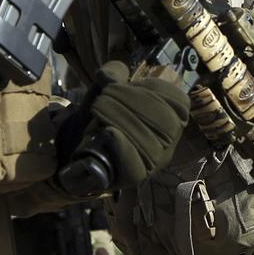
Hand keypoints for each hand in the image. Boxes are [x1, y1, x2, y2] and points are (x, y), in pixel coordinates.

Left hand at [63, 65, 190, 190]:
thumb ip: (111, 75)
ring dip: (122, 120)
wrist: (74, 147)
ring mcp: (153, 164)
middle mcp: (167, 144)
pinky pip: (135, 168)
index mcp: (168, 120)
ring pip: (151, 144)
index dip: (158, 89)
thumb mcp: (105, 89)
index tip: (134, 84)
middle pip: (166, 123)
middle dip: (134, 101)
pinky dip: (122, 147)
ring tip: (98, 111)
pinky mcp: (134, 179)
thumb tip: (112, 75)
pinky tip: (109, 133)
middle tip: (105, 96)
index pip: (180, 104)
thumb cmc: (98, 116)